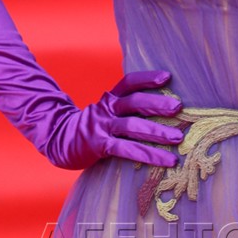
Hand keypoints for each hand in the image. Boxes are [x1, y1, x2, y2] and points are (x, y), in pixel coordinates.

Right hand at [47, 67, 184, 171]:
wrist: (58, 141)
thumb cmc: (91, 128)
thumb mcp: (106, 112)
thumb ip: (126, 109)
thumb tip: (161, 109)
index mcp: (110, 98)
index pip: (129, 82)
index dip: (147, 78)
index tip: (167, 77)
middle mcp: (107, 109)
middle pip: (134, 102)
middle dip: (158, 104)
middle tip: (178, 107)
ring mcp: (103, 127)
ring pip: (133, 126)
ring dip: (157, 132)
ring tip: (178, 138)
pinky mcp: (100, 145)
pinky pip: (127, 150)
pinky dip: (149, 154)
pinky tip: (166, 160)